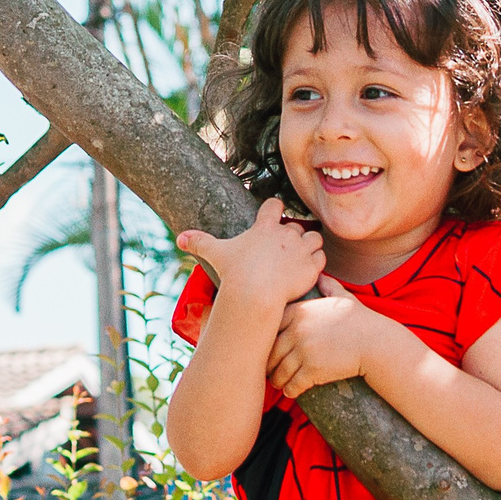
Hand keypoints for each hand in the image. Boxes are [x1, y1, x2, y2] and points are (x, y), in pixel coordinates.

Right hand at [175, 197, 324, 312]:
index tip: (272, 216)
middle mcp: (287, 234)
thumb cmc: (235, 273)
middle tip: (283, 250)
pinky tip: (307, 270)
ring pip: (314, 238)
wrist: (255, 294)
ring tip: (299, 257)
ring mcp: (301, 249)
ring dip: (309, 245)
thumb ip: (199, 242)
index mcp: (265, 227)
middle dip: (292, 235)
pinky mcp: (311, 266)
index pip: (274, 205)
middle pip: (297, 225)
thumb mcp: (215, 254)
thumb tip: (179, 238)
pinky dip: (316, 262)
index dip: (274, 209)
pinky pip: (321, 258)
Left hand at [268, 276, 372, 398]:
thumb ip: (328, 286)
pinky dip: (290, 390)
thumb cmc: (361, 320)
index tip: (269, 349)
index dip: (267, 341)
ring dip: (277, 380)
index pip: (271, 328)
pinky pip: (292, 384)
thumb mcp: (343, 297)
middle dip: (269, 364)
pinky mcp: (312, 370)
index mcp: (299, 312)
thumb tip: (322, 275)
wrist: (376, 342)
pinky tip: (291, 391)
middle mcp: (297, 330)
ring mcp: (303, 351)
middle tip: (269, 371)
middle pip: (271, 351)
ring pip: (279, 371)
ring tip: (279, 383)